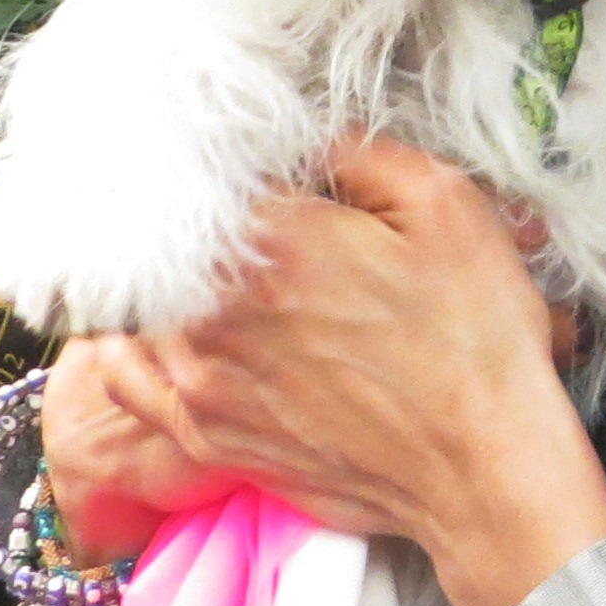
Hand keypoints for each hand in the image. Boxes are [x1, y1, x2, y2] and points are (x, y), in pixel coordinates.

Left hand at [34, 136, 605, 605]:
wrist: (483, 467)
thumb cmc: (475, 338)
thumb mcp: (446, 205)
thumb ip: (362, 151)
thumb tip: (307, 138)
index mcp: (273, 235)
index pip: (210, 169)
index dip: (234, 158)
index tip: (255, 160)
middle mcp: (217, 305)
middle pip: (160, 233)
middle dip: (189, 215)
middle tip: (229, 211)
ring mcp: (201, 374)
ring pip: (134, 302)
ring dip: (152, 275)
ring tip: (186, 263)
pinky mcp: (204, 432)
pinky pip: (124, 378)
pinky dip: (123, 343)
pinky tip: (139, 327)